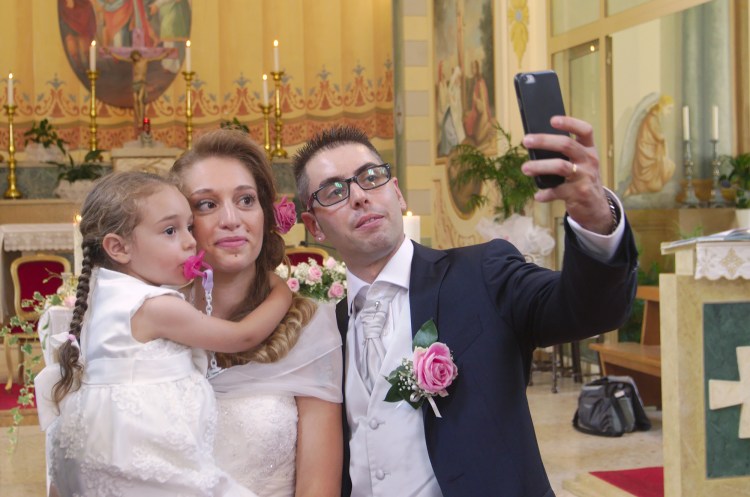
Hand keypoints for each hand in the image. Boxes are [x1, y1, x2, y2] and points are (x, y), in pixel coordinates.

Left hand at [521, 116, 613, 234]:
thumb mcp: (581, 163)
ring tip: (525, 168)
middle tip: (526, 141)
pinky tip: (538, 196)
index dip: (570, 123)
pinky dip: (545, 194)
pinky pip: (557, 191)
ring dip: (540, 166)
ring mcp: (585, 177)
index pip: (585, 130)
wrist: (596, 206)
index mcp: (589, 149)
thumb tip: (535, 145)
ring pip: (560, 166)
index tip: (552, 120)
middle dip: (544, 141)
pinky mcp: (578, 193)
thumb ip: (566, 154)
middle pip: (567, 144)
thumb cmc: (582, 179)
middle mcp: (589, 160)